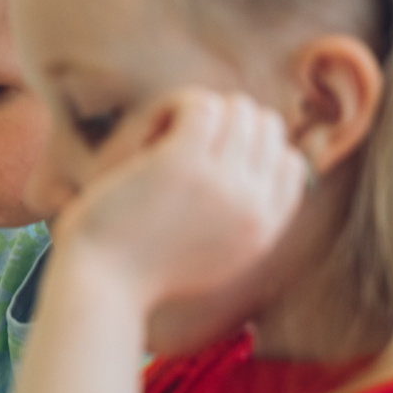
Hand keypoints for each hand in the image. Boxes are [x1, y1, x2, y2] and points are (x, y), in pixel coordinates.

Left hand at [50, 90, 306, 310]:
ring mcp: (222, 183)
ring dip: (197, 113)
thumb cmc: (142, 269)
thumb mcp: (211, 256)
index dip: (252, 148)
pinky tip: (151, 132)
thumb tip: (247, 168)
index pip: (290, 163)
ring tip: (160, 142)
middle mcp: (253, 205)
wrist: (101, 288)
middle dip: (226, 124)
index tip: (210, 159)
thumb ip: (238, 220)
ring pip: (238, 109)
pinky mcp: (182, 164)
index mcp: (264, 229)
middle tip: (180, 149)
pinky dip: (174, 105)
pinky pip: (199, 104)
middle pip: (267, 127)